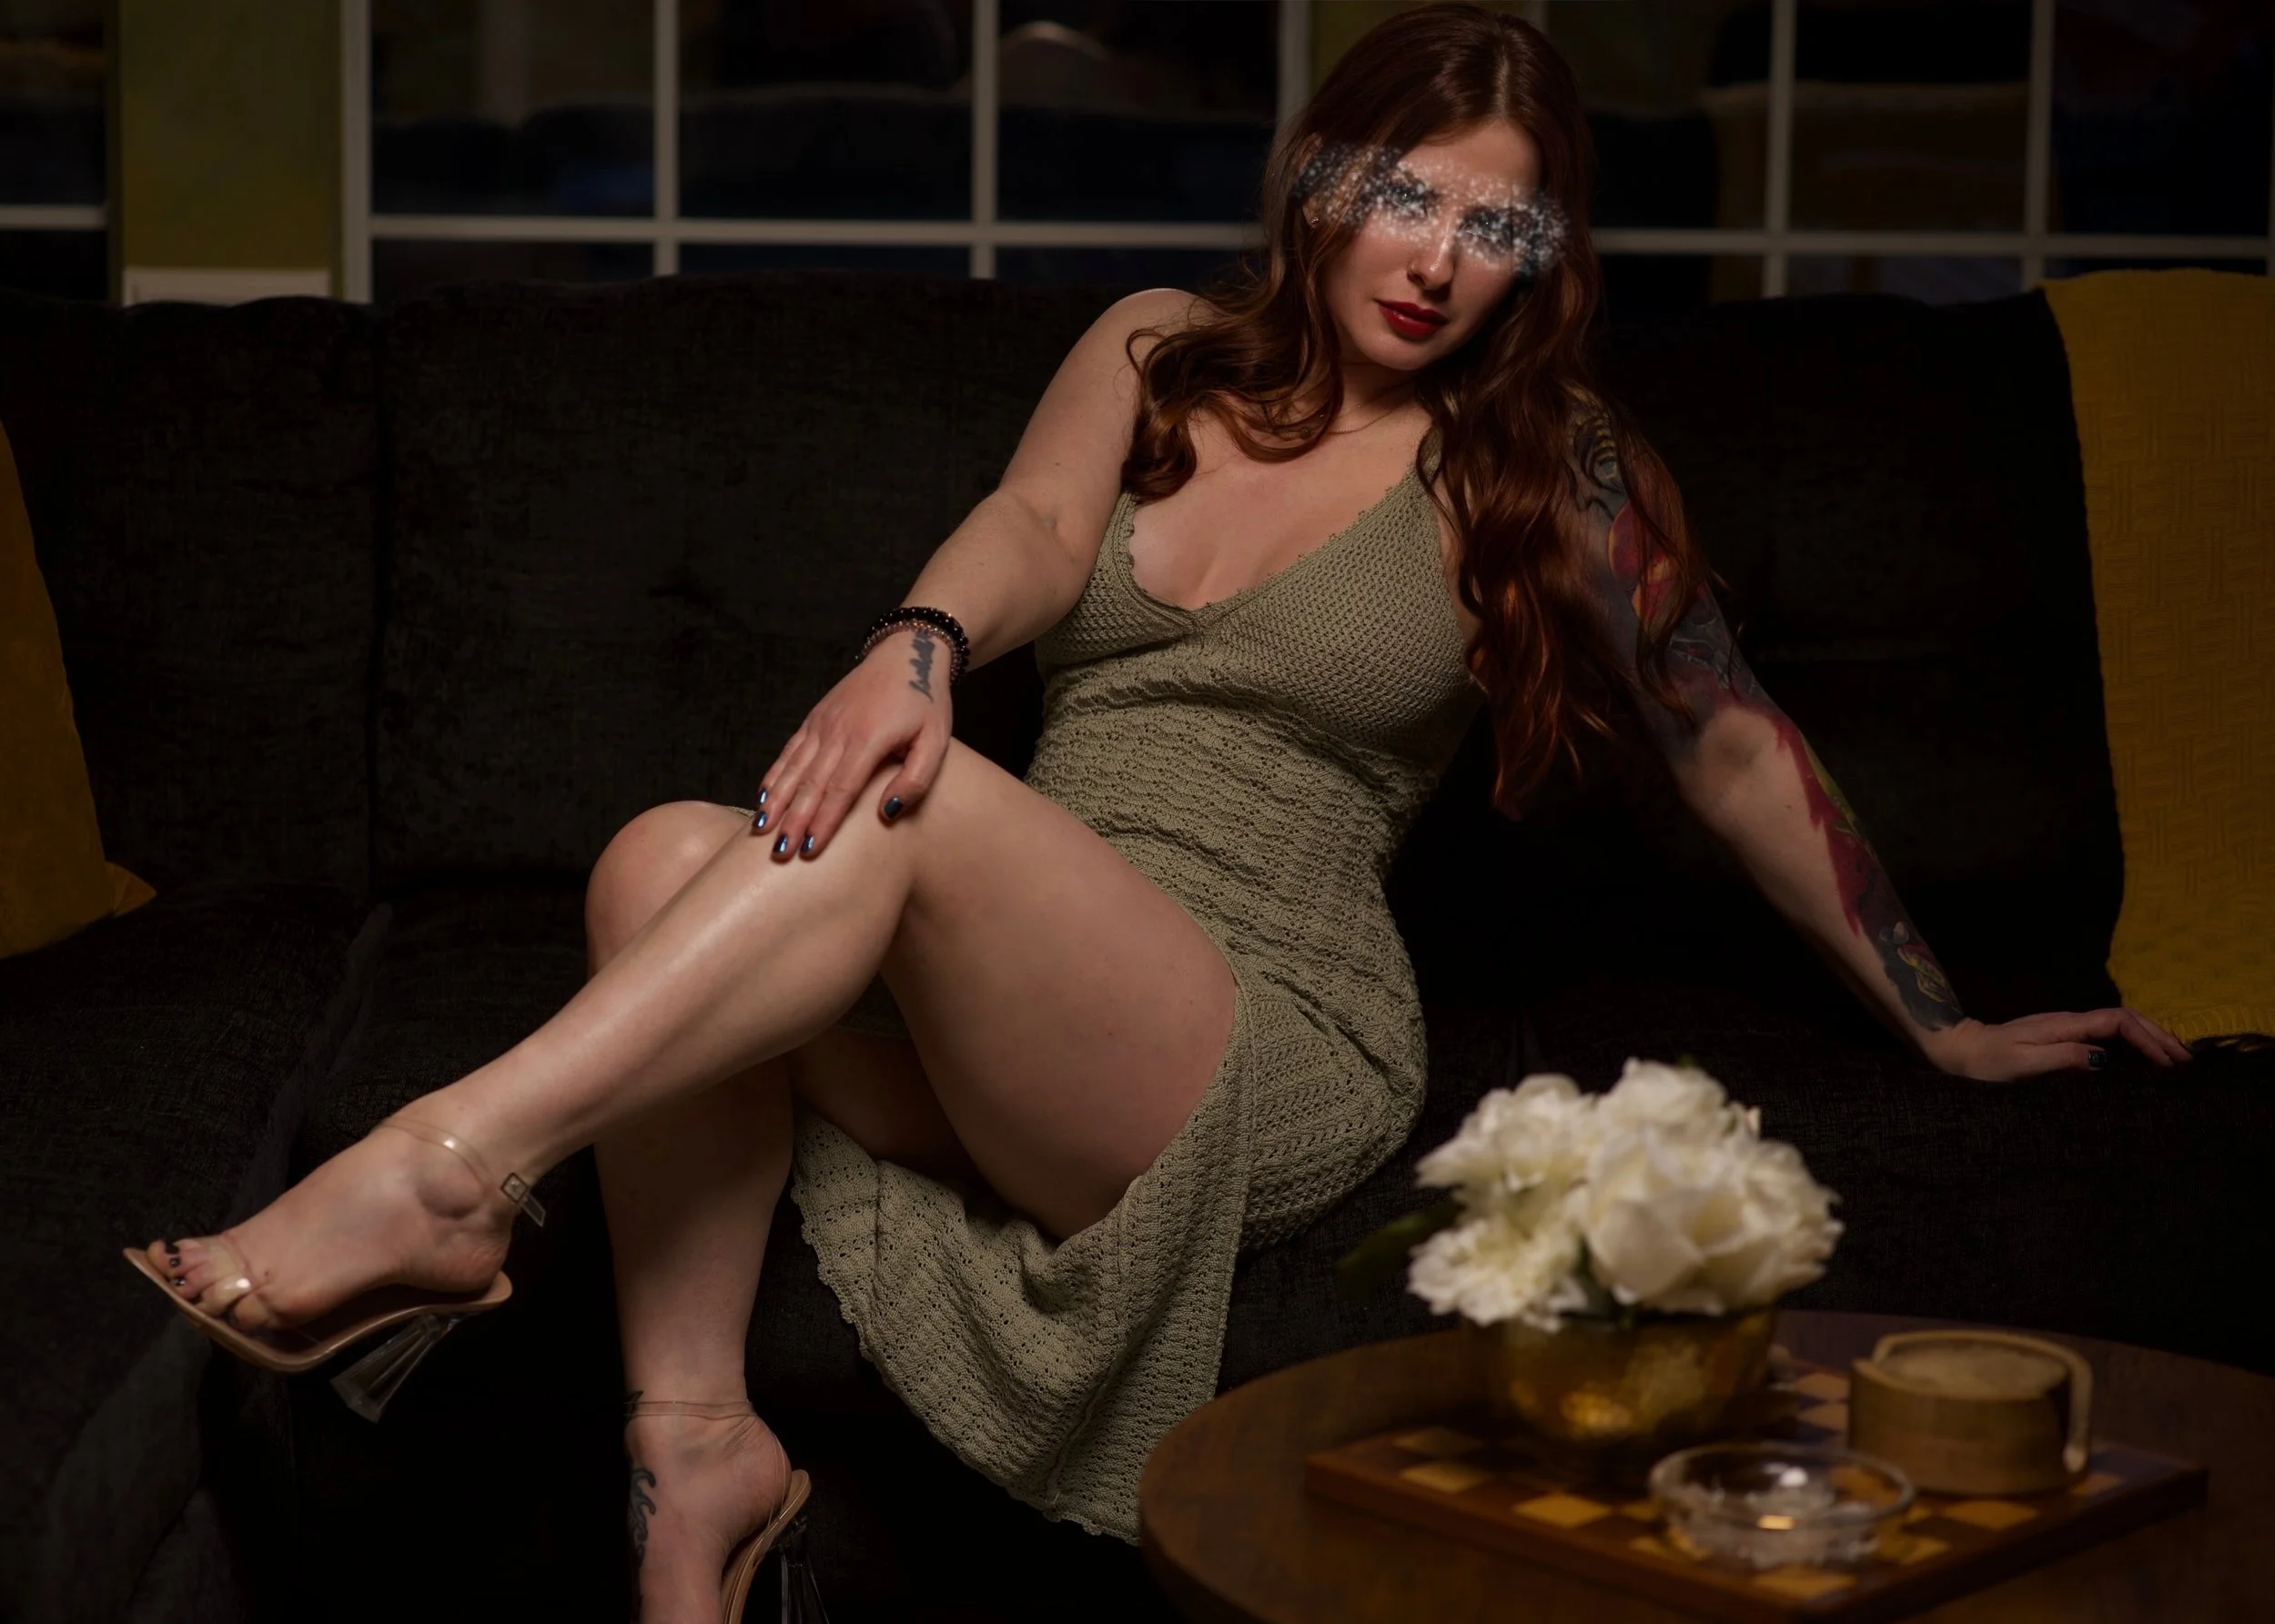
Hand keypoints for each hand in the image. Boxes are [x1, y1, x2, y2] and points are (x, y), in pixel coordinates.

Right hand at [751, 626, 951, 859]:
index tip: (811, 849)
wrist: (906, 654)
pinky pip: (789, 752)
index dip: (825, 821)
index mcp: (868, 738)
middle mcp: (837, 731)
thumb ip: (915, 779)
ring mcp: (822, 723)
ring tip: (761, 832)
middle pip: (810, 784)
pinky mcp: (815, 719)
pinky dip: (774, 776)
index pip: (841, 789)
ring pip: (792, 769)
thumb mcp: (936, 741)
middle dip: (793, 821)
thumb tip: (886, 814)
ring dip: (776, 803)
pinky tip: (762, 799)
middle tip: (779, 854)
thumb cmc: (926, 702)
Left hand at [1921, 1008, 2192, 1080]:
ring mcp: (2066, 1027)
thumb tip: (2103, 1057)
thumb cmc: (1987, 1064)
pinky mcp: (2062, 1037)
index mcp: (2063, 1025)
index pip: (2117, 1022)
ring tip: (2174, 1059)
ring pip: (2118, 1025)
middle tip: (2185, 1060)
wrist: (1961, 1052)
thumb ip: (2062, 1058)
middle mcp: (2069, 1021)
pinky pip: (2105, 1035)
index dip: (2147, 1039)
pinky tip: (2142, 1059)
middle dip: (2157, 1035)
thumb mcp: (2023, 1064)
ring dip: (2148, 1038)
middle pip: (2125, 1019)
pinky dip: (2131, 1044)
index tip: (2167, 1063)